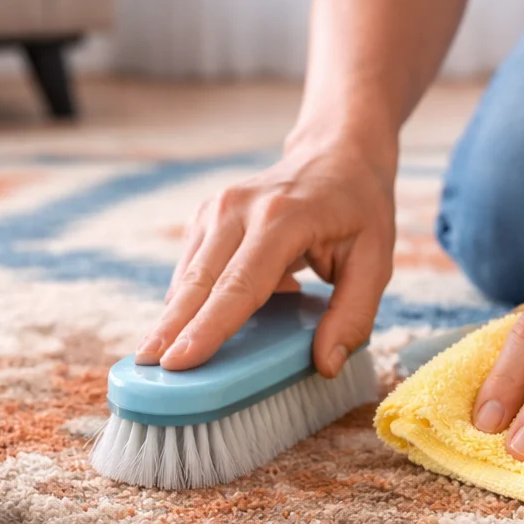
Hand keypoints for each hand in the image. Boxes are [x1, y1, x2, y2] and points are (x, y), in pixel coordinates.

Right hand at [135, 142, 395, 377]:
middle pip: (198, 282)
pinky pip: (189, 268)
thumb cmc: (359, 212)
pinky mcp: (205, 216)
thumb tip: (325, 365)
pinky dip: (185, 302)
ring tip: (152, 357)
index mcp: (282, 219)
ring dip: (170, 319)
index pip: (239, 285)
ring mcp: (216, 209)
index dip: (207, 327)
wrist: (336, 154)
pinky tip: (182, 331)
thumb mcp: (376, 261)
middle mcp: (239, 209)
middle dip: (171, 329)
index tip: (177, 362)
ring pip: (186, 277)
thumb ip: (353, 315)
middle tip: (147, 369)